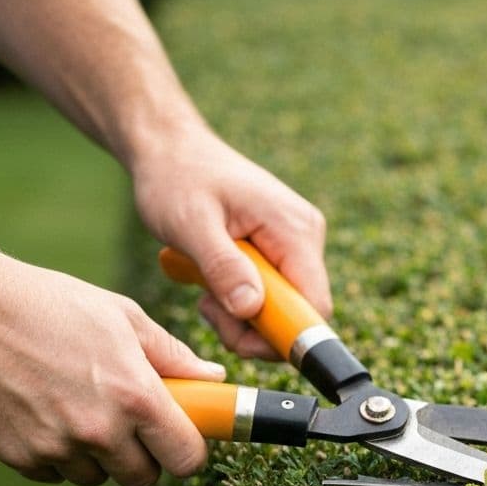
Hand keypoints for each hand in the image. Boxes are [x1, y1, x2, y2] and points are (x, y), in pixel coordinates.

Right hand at [0, 248, 224, 485]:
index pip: (186, 458)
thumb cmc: (51, 305)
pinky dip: (57, 454)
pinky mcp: (20, 457)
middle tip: (129, 422)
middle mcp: (100, 430)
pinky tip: (46, 411)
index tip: (179, 437)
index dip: (187, 449)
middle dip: (143, 455)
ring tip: (79, 406)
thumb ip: (173, 355)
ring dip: (98, 455)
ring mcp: (57, 448)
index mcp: (136, 395)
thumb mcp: (124, 318)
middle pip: (144, 478)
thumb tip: (213, 378)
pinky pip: (55, 474)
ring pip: (98, 478)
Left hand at [131, 123, 330, 359]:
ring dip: (241, 316)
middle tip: (208, 309)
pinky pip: (270, 296)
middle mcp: (305, 238)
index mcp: (295, 230)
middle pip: (299, 313)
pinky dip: (240, 302)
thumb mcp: (191, 224)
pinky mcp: (280, 252)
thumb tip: (251, 308)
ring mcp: (295, 245)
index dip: (283, 334)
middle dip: (253, 327)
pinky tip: (213, 282)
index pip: (314, 306)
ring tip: (205, 292)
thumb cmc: (177, 178)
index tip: (238, 335)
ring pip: (282, 310)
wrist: (171, 150)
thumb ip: (223, 266)